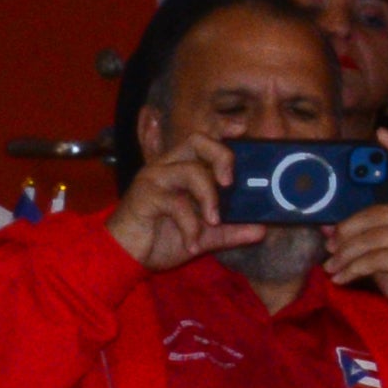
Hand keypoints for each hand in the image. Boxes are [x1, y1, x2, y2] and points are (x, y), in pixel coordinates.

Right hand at [109, 132, 227, 276]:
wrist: (125, 258)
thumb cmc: (161, 240)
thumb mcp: (204, 236)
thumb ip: (231, 231)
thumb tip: (262, 229)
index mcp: (181, 170)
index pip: (202, 141)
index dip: (221, 132)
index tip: (241, 129)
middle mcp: (167, 167)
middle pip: (197, 141)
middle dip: (221, 155)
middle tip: (229, 183)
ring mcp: (154, 179)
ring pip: (191, 171)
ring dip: (209, 198)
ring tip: (212, 222)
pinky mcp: (144, 196)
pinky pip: (176, 203)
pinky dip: (190, 225)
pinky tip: (191, 243)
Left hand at [320, 138, 387, 357]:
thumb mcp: (380, 253)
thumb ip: (360, 237)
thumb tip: (328, 229)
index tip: (384, 132)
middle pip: (371, 214)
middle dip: (345, 234)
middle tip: (328, 249)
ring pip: (368, 239)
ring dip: (345, 256)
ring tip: (331, 268)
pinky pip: (373, 258)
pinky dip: (353, 269)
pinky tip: (342, 277)